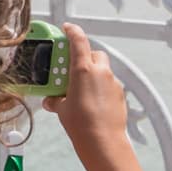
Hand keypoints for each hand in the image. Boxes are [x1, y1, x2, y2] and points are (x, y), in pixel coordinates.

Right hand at [43, 23, 126, 152]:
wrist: (103, 141)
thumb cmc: (81, 124)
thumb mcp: (62, 109)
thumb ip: (56, 100)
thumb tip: (51, 101)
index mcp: (83, 70)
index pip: (78, 40)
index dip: (72, 31)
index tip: (67, 28)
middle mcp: (101, 72)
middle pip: (94, 54)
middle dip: (84, 57)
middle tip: (71, 68)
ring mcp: (113, 82)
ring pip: (103, 69)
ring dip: (93, 74)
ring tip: (81, 89)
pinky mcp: (120, 94)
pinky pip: (109, 84)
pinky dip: (101, 87)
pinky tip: (93, 101)